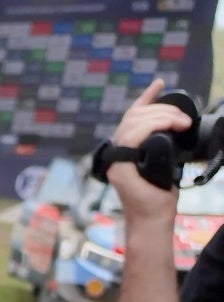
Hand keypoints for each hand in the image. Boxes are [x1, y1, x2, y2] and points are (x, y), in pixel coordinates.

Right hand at [106, 78, 188, 222]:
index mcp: (126, 149)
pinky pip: (131, 138)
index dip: (145, 98)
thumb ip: (163, 146)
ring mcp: (116, 160)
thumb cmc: (159, 196)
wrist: (153, 219)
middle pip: (134, 117)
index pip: (132, 117)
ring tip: (181, 122)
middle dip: (161, 109)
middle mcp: (117, 151)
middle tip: (184, 118)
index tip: (159, 83)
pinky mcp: (119, 168)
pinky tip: (167, 126)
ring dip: (160, 117)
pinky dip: (149, 127)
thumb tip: (177, 129)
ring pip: (133, 124)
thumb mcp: (166, 163)